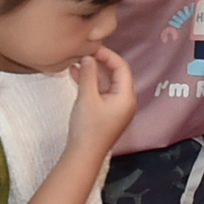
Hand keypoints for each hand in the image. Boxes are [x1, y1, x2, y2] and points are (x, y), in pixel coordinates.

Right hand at [62, 44, 136, 158]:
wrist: (84, 155)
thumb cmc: (88, 127)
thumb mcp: (87, 97)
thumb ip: (88, 74)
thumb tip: (87, 57)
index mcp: (126, 96)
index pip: (122, 67)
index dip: (108, 55)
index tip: (92, 48)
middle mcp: (125, 101)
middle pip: (116, 74)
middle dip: (100, 62)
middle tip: (85, 53)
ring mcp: (116, 108)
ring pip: (107, 83)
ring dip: (94, 73)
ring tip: (77, 61)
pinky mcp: (107, 113)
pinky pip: (102, 92)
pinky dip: (91, 84)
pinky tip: (76, 75)